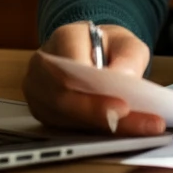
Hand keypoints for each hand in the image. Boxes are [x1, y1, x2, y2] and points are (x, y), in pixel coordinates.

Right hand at [22, 22, 165, 136]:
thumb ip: (129, 56)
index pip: (72, 66)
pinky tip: (118, 134)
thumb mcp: (127, 42)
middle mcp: (43, 65)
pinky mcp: (43, 112)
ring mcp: (38, 91)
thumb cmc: (107, 46)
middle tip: (132, 125)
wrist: (93, 49)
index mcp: (63, 38)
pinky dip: (91, 133)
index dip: (94, 90)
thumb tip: (125, 79)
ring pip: (62, 118)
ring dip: (99, 129)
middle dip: (98, 116)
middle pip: (63, 98)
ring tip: (135, 130)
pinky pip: (63, 128)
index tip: (123, 106)